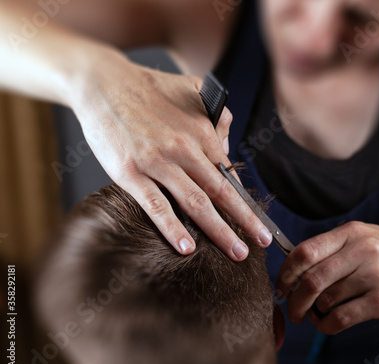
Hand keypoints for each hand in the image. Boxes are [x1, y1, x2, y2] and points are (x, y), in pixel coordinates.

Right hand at [70, 49, 271, 259]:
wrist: (102, 83)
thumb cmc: (149, 89)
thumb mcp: (193, 90)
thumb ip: (218, 116)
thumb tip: (225, 152)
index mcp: (201, 132)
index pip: (228, 174)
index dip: (244, 199)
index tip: (257, 219)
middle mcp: (184, 148)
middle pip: (221, 192)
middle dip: (246, 220)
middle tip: (262, 242)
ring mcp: (156, 161)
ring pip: (195, 202)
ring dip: (220, 231)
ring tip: (237, 252)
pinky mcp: (130, 172)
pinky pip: (156, 205)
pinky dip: (173, 228)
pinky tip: (187, 248)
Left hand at [276, 221, 378, 333]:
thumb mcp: (367, 237)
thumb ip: (335, 247)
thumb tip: (296, 264)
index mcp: (351, 233)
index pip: (304, 251)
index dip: (286, 273)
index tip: (281, 287)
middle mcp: (361, 250)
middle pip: (311, 279)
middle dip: (294, 300)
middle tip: (292, 311)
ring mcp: (373, 276)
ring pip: (325, 299)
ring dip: (313, 313)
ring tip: (315, 317)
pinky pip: (342, 317)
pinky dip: (327, 326)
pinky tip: (327, 326)